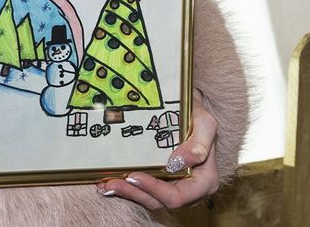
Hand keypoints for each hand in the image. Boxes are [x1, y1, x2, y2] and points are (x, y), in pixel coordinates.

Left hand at [95, 93, 219, 210]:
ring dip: (126, 192)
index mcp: (204, 181)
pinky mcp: (159, 181)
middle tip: (112, 182)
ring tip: (105, 183)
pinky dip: (125, 186)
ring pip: (148, 198)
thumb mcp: (204, 124)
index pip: (179, 196)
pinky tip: (105, 181)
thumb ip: (198, 145)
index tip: (135, 175)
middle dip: (134, 193)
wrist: (187, 108)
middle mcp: (189, 189)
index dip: (156, 190)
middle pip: (159, 201)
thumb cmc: (197, 116)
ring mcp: (173, 186)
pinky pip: (141, 189)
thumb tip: (177, 163)